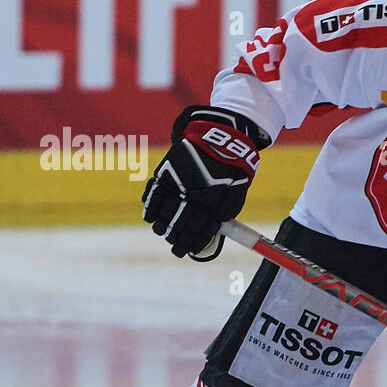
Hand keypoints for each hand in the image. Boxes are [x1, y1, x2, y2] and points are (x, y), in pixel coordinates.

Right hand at [141, 105, 269, 259]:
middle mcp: (193, 194)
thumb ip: (224, 215)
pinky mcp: (166, 171)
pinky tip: (151, 217)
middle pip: (180, 224)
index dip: (193, 242)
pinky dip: (150, 206)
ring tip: (162, 233)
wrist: (219, 137)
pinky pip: (154, 193)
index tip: (189, 250)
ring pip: (165, 211)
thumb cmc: (232, 169)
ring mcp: (178, 182)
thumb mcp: (236, 194)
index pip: (200, 230)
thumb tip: (212, 233)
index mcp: (212, 202)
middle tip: (175, 249)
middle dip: (177, 239)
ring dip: (161, 226)